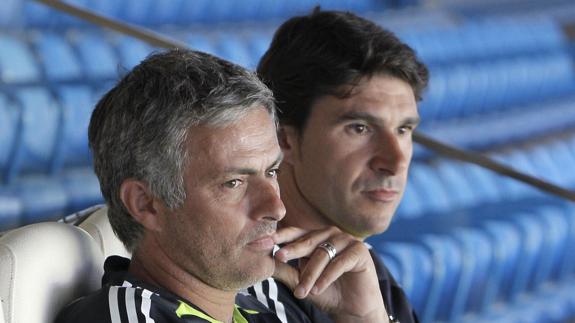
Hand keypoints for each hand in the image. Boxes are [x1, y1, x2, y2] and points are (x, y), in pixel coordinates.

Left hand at [272, 226, 388, 322]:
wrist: (352, 308)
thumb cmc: (325, 291)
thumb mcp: (300, 280)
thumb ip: (284, 269)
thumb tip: (261, 261)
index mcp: (314, 237)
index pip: (294, 233)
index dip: (278, 237)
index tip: (260, 242)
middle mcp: (330, 234)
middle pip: (307, 241)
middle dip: (291, 251)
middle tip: (278, 257)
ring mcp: (346, 240)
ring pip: (322, 254)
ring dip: (310, 275)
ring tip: (301, 293)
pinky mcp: (360, 251)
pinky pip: (340, 262)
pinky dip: (327, 277)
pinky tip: (318, 289)